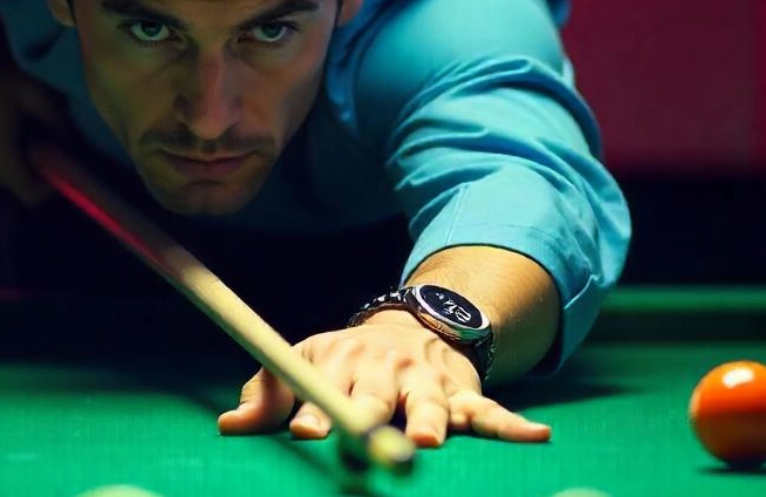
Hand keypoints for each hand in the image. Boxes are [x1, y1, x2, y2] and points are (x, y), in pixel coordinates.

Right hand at [0, 66, 73, 204]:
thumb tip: (74, 153)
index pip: (30, 195)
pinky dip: (10, 162)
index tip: (61, 163)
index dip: (51, 186)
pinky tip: (11, 138)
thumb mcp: (42, 98)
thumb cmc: (7, 78)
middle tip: (45, 143)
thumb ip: (61, 128)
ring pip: (9, 183)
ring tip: (26, 137)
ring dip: (23, 166)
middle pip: (20, 189)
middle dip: (37, 171)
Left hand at [217, 310, 550, 445]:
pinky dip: (514, 426)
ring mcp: (426, 382)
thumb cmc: (347, 360)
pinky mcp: (464, 395)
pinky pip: (491, 411)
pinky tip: (537, 437)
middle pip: (374, 397)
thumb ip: (269, 396)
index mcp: (341, 361)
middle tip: (362, 437)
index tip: (304, 430)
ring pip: (429, 403)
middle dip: (367, 417)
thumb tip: (227, 425)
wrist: (415, 326)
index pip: (322, 388)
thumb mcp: (307, 363)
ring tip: (429, 438)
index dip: (312, 409)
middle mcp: (384, 371)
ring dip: (429, 419)